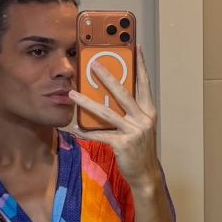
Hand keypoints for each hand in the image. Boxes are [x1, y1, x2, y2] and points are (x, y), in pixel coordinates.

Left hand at [70, 45, 159, 190]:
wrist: (146, 174)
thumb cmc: (140, 148)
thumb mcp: (140, 126)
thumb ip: (130, 111)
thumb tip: (110, 94)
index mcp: (148, 111)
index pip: (144, 83)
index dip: (140, 64)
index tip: (135, 47)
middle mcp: (143, 118)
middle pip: (122, 92)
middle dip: (107, 76)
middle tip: (93, 63)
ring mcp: (134, 131)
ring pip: (106, 112)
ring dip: (87, 102)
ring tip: (72, 93)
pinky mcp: (122, 144)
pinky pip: (100, 135)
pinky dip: (86, 131)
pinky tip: (74, 127)